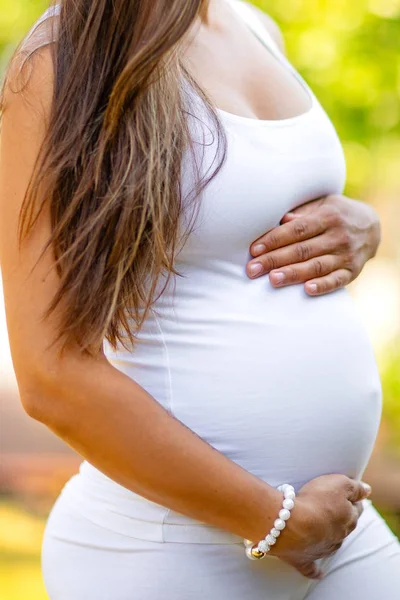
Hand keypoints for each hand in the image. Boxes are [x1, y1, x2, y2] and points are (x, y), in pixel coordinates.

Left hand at [246, 195, 380, 295]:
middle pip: (302, 249)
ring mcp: (346, 255)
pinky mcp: (352, 271)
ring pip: (316, 266)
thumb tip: (281, 220)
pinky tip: (307, 290)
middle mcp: (338, 236)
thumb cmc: (335, 214)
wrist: (372, 226)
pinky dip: (323, 286)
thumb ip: (301, 211)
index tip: (254, 249)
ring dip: (293, 274)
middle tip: (252, 269)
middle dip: (274, 260)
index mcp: (327, 216)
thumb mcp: (322, 204)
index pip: (297, 229)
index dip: (274, 240)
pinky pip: (337, 280)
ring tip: (272, 280)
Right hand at [269, 475, 371, 578]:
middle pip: (345, 526)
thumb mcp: (339, 483)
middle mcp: (339, 536)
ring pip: (332, 544)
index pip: (356, 509)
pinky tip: (319, 573)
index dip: (353, 500)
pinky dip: (316, 571)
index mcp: (348, 519)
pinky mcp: (305, 559)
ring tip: (324, 528)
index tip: (349, 496)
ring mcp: (322, 549)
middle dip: (343, 517)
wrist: (291, 524)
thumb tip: (367, 490)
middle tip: (335, 508)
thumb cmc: (315, 501)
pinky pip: (312, 569)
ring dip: (330, 537)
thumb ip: (355, 487)